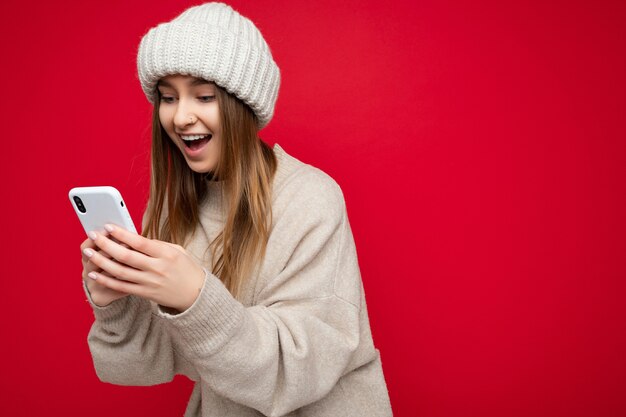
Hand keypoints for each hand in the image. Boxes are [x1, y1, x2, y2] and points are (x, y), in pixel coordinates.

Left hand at [82, 224, 205, 312]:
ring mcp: (150, 282)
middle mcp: (157, 268)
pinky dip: (106, 280)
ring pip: (120, 272)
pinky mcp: (145, 293)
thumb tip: (133, 238)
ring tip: (88, 252)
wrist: (196, 294)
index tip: (108, 226)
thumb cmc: (186, 268)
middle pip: (126, 256)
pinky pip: (121, 286)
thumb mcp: (177, 250)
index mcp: (166, 254)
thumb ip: (156, 244)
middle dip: (106, 245)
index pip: (140, 242)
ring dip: (101, 261)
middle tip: (93, 235)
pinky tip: (94, 273)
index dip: (122, 234)